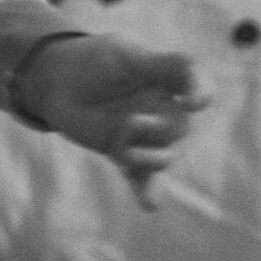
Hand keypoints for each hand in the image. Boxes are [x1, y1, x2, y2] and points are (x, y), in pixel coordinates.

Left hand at [21, 31, 206, 199]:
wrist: (57, 80)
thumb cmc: (95, 61)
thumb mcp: (126, 56)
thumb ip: (161, 65)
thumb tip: (194, 69)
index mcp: (168, 81)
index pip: (198, 87)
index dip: (202, 94)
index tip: (194, 101)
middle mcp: (162, 110)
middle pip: (178, 128)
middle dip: (160, 129)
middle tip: (131, 121)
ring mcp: (144, 135)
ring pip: (163, 156)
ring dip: (149, 159)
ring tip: (123, 153)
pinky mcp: (125, 154)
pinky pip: (143, 179)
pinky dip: (147, 192)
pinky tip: (150, 205)